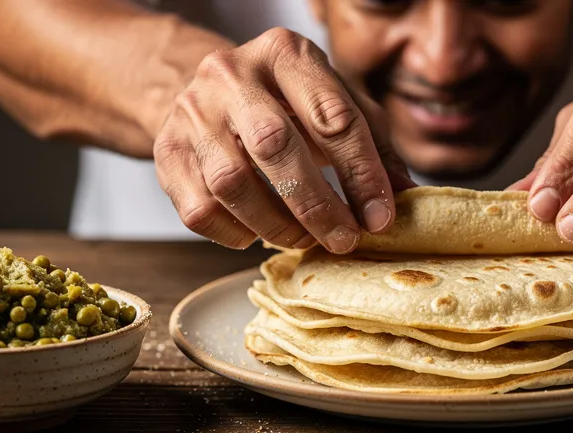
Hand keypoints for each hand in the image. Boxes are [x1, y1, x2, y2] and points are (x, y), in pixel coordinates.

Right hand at [153, 28, 413, 251]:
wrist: (208, 92)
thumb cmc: (287, 103)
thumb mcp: (338, 104)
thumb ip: (375, 144)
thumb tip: (407, 195)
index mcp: (285, 53)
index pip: (332, 115)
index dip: (362, 173)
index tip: (381, 217)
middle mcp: (231, 74)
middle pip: (275, 146)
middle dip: (317, 204)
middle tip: (345, 240)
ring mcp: (191, 112)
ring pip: (231, 183)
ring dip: (277, 225)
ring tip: (306, 239)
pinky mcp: (165, 152)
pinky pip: (199, 209)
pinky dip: (236, 234)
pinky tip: (260, 233)